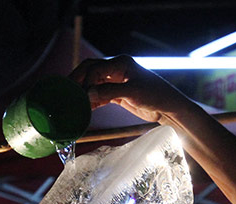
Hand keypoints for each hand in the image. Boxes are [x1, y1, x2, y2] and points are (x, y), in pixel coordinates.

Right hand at [69, 55, 194, 125]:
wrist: (169, 108)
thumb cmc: (156, 96)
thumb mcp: (133, 93)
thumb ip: (110, 92)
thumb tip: (88, 94)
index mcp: (121, 63)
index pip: (95, 68)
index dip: (85, 81)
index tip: (80, 95)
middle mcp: (117, 69)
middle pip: (90, 71)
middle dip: (78, 81)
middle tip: (66, 93)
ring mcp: (117, 81)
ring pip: (93, 84)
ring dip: (84, 92)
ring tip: (73, 102)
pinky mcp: (118, 94)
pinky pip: (100, 95)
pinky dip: (92, 101)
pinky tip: (85, 109)